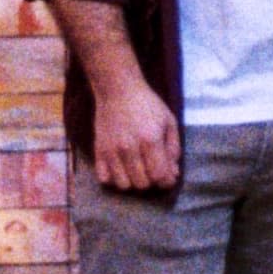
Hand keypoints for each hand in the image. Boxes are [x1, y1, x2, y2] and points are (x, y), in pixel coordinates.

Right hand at [89, 77, 182, 193]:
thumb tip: (173, 174)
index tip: (168, 176)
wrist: (117, 88)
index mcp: (150, 140)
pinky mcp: (99, 150)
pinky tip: (121, 168)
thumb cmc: (147, 104)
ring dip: (133, 182)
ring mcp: (111, 150)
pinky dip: (114, 179)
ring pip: (124, 185)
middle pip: (142, 184)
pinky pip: (105, 179)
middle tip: (152, 169)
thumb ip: (173, 149)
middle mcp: (129, 148)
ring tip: (137, 170)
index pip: (159, 176)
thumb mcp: (168, 121)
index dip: (166, 180)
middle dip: (151, 181)